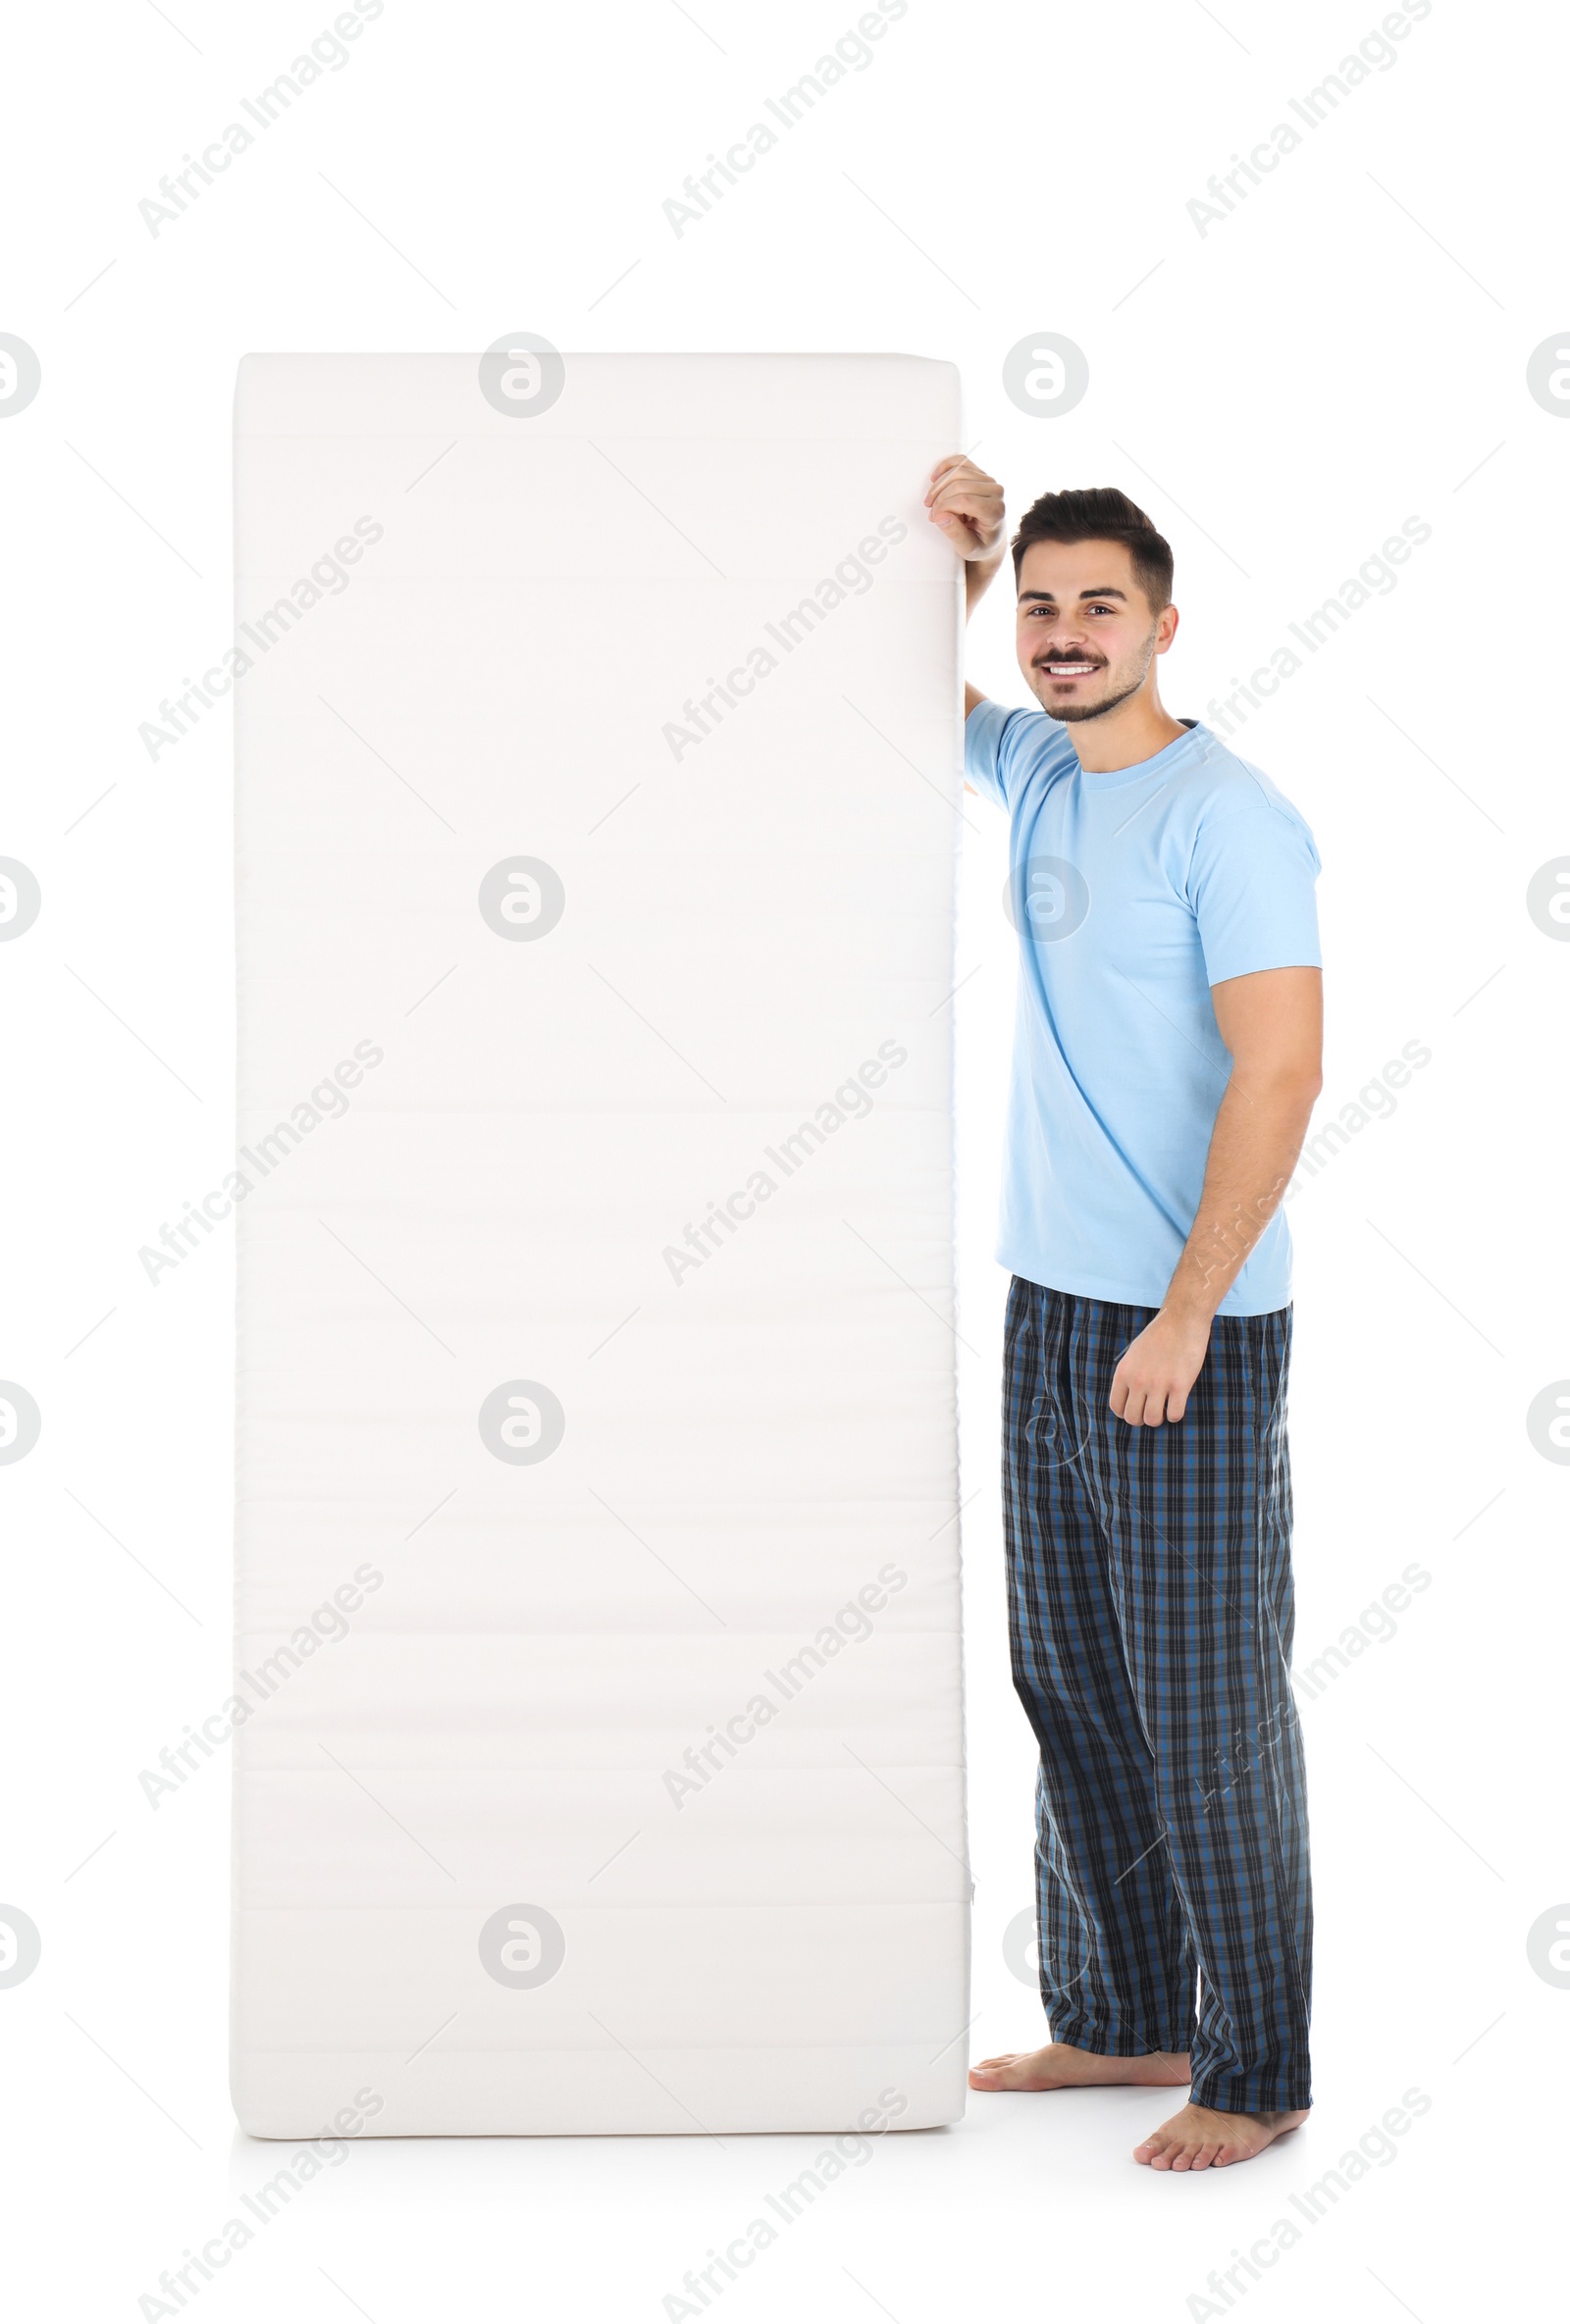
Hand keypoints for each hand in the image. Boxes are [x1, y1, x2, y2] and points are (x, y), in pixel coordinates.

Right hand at [925, 455, 1004, 562]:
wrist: (990, 538)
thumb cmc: (981, 543)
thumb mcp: (969, 548)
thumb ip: (955, 534)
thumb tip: (941, 517)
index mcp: (995, 511)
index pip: (965, 500)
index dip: (944, 507)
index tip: (935, 518)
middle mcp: (996, 492)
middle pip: (959, 485)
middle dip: (939, 499)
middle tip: (933, 514)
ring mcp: (989, 480)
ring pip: (957, 472)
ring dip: (939, 487)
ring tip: (933, 502)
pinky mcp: (981, 474)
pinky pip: (960, 461)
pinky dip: (945, 467)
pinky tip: (935, 478)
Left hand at [1108, 1308, 1212, 1426]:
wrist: (1182, 1320)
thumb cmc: (1159, 1335)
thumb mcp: (1134, 1354)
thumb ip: (1129, 1375)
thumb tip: (1129, 1399)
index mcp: (1124, 1372)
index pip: (1116, 1406)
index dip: (1125, 1413)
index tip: (1136, 1409)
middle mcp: (1138, 1380)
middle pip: (1133, 1418)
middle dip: (1142, 1419)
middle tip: (1151, 1410)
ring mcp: (1159, 1384)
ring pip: (1153, 1420)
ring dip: (1159, 1419)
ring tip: (1164, 1409)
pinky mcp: (1180, 1385)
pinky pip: (1175, 1415)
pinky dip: (1175, 1415)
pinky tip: (1177, 1404)